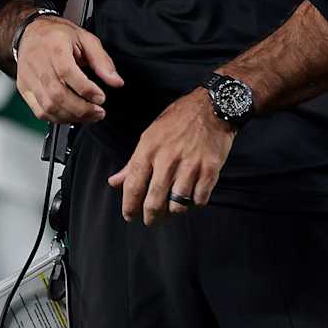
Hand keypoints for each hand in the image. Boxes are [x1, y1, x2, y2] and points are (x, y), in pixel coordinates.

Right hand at [15, 17, 123, 124]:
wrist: (31, 32)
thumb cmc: (57, 35)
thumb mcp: (85, 39)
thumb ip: (102, 61)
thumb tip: (116, 81)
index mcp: (55, 47)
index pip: (67, 73)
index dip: (86, 90)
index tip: (101, 98)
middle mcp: (38, 64)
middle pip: (58, 95)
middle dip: (81, 109)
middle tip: (98, 112)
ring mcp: (29, 78)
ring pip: (48, 107)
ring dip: (71, 116)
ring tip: (88, 116)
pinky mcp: (24, 89)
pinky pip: (40, 112)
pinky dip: (57, 119)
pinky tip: (71, 116)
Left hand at [107, 90, 234, 225]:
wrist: (213, 107)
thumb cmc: (178, 120)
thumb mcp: (150, 135)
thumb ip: (133, 163)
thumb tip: (114, 182)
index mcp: (149, 149)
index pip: (133, 185)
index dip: (129, 206)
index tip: (129, 216)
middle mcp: (168, 159)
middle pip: (154, 201)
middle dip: (151, 217)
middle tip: (151, 221)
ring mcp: (191, 166)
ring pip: (178, 205)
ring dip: (173, 211)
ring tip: (172, 207)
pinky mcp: (210, 170)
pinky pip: (199, 200)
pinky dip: (194, 203)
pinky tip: (192, 196)